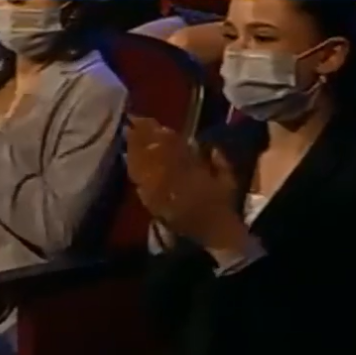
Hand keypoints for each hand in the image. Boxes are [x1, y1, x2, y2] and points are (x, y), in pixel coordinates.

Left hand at [125, 116, 247, 252]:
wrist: (214, 235)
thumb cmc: (223, 205)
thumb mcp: (228, 178)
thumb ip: (218, 159)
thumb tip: (205, 143)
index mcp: (191, 169)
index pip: (170, 145)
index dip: (157, 131)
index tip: (149, 119)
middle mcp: (171, 177)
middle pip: (151, 152)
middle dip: (141, 136)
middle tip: (132, 121)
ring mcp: (158, 191)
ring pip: (141, 165)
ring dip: (134, 149)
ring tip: (128, 135)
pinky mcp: (152, 203)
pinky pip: (138, 182)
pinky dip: (133, 169)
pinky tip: (128, 159)